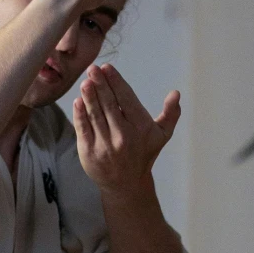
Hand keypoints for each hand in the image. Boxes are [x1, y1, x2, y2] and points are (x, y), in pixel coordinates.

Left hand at [73, 62, 181, 196]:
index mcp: (140, 127)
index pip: (126, 99)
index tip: (106, 67)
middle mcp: (123, 136)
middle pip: (109, 104)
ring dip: (89, 96)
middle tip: (92, 69)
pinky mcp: (89, 152)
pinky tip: (78, 101)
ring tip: (85, 82)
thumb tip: (176, 93)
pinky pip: (83, 129)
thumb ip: (170, 114)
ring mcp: (105, 145)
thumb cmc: (143, 154)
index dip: (115, 82)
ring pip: (95, 115)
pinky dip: (79, 114)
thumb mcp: (161, 135)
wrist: (126, 185)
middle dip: (100, 84)